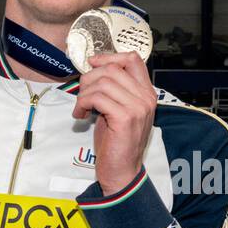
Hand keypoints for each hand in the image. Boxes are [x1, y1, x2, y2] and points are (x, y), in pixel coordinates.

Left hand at [71, 52, 155, 194]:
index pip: (133, 59)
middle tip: (82, 94)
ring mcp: (137, 107)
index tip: (92, 64)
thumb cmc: (117, 142)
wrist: (122, 171)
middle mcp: (146, 98)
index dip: (109, 56)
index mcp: (147, 94)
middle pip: (113, 68)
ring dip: (84, 92)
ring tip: (81, 107)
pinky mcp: (125, 118)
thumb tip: (94, 70)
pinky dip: (83, 103)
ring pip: (103, 82)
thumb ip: (114, 90)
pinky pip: (97, 97)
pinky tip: (81, 115)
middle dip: (90, 78)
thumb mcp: (118, 110)